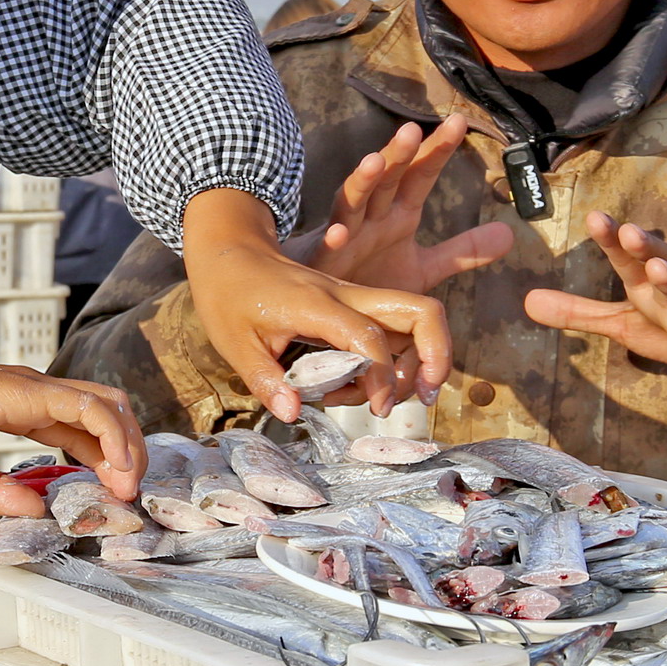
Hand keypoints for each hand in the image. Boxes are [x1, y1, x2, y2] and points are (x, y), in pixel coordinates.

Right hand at [0, 338, 143, 515]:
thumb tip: (35, 512)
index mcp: (20, 405)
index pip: (82, 426)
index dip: (105, 458)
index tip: (112, 494)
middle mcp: (33, 389)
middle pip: (106, 410)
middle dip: (128, 450)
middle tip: (129, 493)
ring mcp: (32, 386)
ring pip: (107, 405)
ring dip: (127, 446)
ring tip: (127, 486)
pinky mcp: (26, 391)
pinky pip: (87, 409)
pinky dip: (111, 436)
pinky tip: (116, 467)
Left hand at [182, 186, 453, 422]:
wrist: (231, 252)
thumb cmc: (229, 295)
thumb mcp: (235, 344)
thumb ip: (265, 381)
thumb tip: (292, 413)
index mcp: (318, 304)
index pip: (371, 339)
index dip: (382, 378)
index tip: (376, 408)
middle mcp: (347, 297)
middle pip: (422, 311)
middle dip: (437, 355)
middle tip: (422, 395)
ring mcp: (355, 299)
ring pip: (414, 320)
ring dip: (412, 364)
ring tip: (371, 397)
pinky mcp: (354, 307)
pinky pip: (392, 330)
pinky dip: (393, 360)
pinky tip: (358, 384)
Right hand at [308, 118, 513, 295]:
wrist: (332, 313)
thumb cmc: (373, 282)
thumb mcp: (425, 268)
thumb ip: (463, 251)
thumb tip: (509, 234)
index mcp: (397, 215)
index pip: (420, 175)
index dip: (437, 150)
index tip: (458, 122)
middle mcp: (371, 219)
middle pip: (387, 180)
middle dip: (398, 154)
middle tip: (413, 129)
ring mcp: (345, 238)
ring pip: (352, 203)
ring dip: (362, 183)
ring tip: (375, 162)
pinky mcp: (324, 265)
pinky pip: (327, 251)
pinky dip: (332, 240)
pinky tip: (338, 233)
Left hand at [524, 212, 666, 450]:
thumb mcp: (630, 324)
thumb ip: (581, 313)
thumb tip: (526, 301)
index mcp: (656, 292)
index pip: (633, 262)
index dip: (615, 241)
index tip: (595, 216)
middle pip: (666, 271)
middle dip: (648, 249)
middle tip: (629, 229)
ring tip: (659, 270)